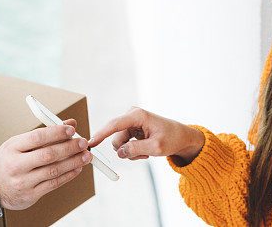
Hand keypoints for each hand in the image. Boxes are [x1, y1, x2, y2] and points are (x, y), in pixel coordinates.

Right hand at [0, 119, 91, 209]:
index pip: (37, 137)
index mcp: (13, 148)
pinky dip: (68, 175)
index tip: (71, 129)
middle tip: (83, 143)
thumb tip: (68, 124)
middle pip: (48, 155)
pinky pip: (53, 184)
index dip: (56, 132)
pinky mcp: (30, 195)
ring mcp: (23, 182)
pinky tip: (76, 168)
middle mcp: (16, 165)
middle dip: (69, 148)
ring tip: (85, 156)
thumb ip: (43, 134)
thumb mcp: (18, 143)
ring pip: (53, 170)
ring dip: (73, 162)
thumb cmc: (7, 160)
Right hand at [88, 107, 204, 164]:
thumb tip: (119, 152)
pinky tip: (145, 149)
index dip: (101, 134)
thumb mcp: (156, 147)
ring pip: (120, 143)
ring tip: (146, 152)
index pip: (114, 125)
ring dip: (131, 152)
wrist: (181, 137)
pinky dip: (134, 151)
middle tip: (143, 155)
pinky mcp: (131, 129)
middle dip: (127, 150)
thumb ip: (136, 149)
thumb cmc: (172, 138)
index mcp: (137, 115)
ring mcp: (130, 122)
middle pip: (116, 138)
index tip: (90, 142)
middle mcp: (131, 115)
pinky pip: (125, 144)